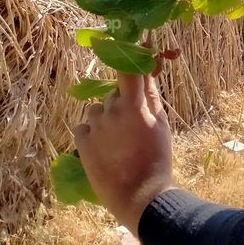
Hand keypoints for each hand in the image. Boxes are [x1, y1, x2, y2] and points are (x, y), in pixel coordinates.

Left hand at [73, 71, 175, 233]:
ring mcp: (95, 126)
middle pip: (113, 94)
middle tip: (132, 125)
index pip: (127, 69)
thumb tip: (148, 68)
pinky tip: (103, 148)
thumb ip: (151, 94)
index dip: (126, 55)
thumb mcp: (161, 123)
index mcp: (134, 104)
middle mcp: (112, 110)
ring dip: (105, 118)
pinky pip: (84, 127)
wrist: (142, 196)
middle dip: (121, 102)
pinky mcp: (82, 143)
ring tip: (117, 141)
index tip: (126, 48)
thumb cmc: (157, 158)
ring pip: (97, 110)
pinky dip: (91, 132)